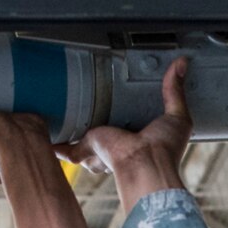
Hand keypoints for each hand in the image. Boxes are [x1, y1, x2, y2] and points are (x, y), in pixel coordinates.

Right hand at [58, 58, 191, 215]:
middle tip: (82, 105)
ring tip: (60, 116)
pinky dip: (54, 145)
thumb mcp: (176, 116)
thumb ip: (174, 91)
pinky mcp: (85, 148)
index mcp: (134, 137)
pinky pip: (64, 148)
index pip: (122, 125)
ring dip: (70, 132)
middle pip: (99, 133)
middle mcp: (115, 145)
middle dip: (91, 124)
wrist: (145, 162)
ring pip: (80, 140)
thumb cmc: (163, 150)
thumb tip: (181, 65)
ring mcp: (98, 149)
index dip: (117, 115)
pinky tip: (45, 138)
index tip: (112, 103)